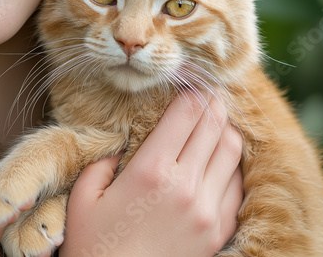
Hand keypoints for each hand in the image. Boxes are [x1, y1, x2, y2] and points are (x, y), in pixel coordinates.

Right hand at [59, 91, 243, 256]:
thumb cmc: (92, 244)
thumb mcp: (84, 194)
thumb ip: (105, 159)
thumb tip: (125, 139)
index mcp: (150, 171)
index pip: (185, 113)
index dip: (190, 90)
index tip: (189, 81)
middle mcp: (184, 186)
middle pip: (215, 125)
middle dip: (212, 103)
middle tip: (207, 93)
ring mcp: (207, 211)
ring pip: (233, 151)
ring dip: (225, 131)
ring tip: (215, 122)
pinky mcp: (218, 231)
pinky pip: (238, 186)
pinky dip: (231, 166)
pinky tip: (218, 160)